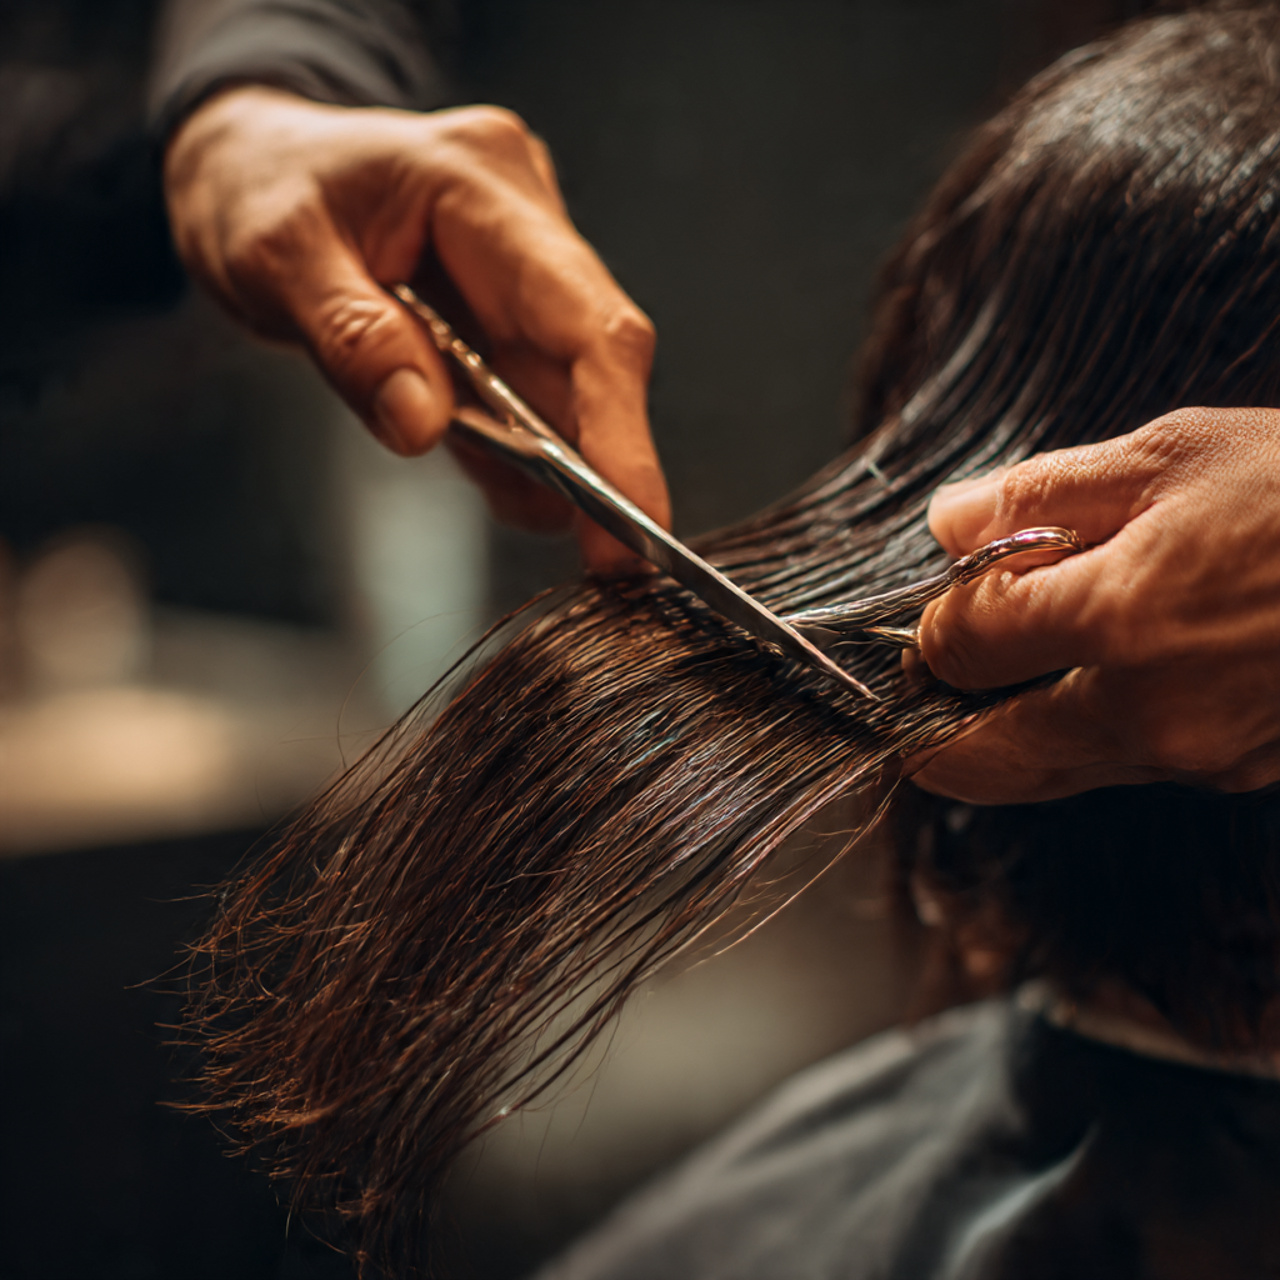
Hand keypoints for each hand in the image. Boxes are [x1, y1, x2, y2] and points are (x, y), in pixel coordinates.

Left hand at [164, 86, 669, 570]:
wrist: (251, 166)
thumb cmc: (261, 187)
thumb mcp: (274, 254)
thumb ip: (353, 338)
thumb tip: (423, 426)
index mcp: (482, 183)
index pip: (584, 319)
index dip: (622, 426)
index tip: (637, 517)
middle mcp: (525, 225)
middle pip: (594, 363)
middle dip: (602, 465)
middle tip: (608, 560)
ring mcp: (522, 276)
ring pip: (568, 392)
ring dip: (555, 468)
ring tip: (524, 511)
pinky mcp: (506, 320)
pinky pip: (528, 402)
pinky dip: (518, 456)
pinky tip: (502, 483)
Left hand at [909, 407, 1279, 802]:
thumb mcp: (1177, 453)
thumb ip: (1041, 494)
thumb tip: (947, 523)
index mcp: (1120, 622)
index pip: (955, 651)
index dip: (929, 625)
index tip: (942, 599)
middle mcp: (1147, 715)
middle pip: (976, 763)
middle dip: (930, 722)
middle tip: (933, 668)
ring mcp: (1193, 758)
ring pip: (1041, 773)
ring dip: (997, 731)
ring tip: (1008, 660)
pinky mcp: (1230, 772)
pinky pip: (1112, 765)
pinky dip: (1073, 731)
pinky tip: (1093, 669)